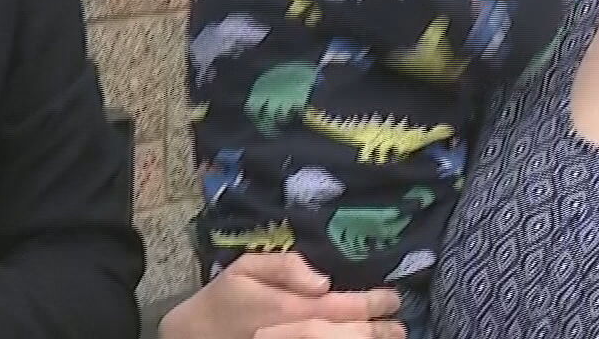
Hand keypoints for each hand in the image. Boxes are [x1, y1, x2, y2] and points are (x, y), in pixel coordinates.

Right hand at [157, 254, 402, 338]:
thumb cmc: (225, 297)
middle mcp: (298, 334)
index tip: (393, 299)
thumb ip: (284, 267)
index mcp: (291, 309)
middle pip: (350, 335)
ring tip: (391, 337)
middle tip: (400, 325)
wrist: (199, 336)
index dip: (373, 304)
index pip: (344, 307)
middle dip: (379, 330)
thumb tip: (323, 278)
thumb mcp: (247, 268)